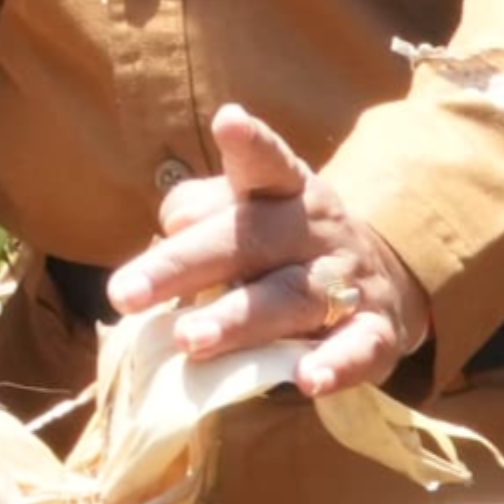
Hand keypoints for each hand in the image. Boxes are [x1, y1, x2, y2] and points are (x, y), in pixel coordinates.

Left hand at [111, 101, 425, 406]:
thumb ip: (202, 212)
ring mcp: (348, 281)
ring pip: (291, 297)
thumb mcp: (247, 214)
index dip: (251, 145)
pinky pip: (359, 348)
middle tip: (124, 293)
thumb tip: (168, 229)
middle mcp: (316, 229)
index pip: (265, 164)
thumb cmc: (282, 246)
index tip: (228, 123)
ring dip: (239, 320)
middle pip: (251, 240)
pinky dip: (336, 364)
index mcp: (284, 191)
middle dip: (185, 265)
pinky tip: (308, 380)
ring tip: (190, 341)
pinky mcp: (375, 331)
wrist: (379, 281)